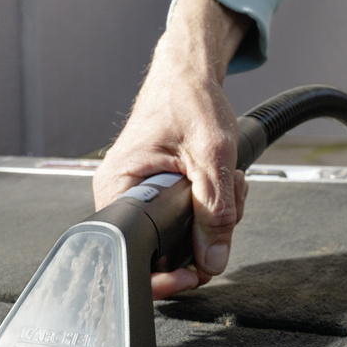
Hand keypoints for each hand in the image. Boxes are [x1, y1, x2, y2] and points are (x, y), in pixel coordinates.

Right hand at [94, 0, 252, 298]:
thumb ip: (215, 211)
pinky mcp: (158, 193)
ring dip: (214, 216)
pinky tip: (219, 180)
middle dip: (204, 235)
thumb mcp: (212, 156)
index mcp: (119, 186)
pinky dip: (210, 205)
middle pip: (162, 250)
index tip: (197, 272)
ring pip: (180, 235)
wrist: (188, 74)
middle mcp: (122, 194)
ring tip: (226, 180)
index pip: (134, 255)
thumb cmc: (188, 99)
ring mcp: (140, 195)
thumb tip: (213, 258)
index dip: (167, 273)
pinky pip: (186, 218)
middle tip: (227, 202)